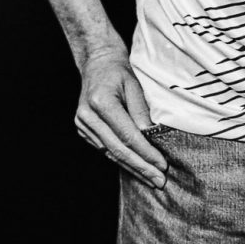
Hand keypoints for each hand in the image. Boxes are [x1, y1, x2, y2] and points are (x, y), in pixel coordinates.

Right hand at [74, 45, 168, 188]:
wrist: (97, 62)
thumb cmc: (118, 71)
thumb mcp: (134, 84)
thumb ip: (141, 111)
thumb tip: (151, 137)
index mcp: (101, 102)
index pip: (127, 135)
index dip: (145, 153)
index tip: (162, 165)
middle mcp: (88, 116)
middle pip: (118, 149)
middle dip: (141, 167)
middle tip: (159, 181)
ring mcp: (82, 124)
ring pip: (111, 153)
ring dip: (132, 168)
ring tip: (151, 179)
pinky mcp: (83, 130)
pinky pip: (105, 149)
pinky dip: (121, 159)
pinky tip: (136, 168)